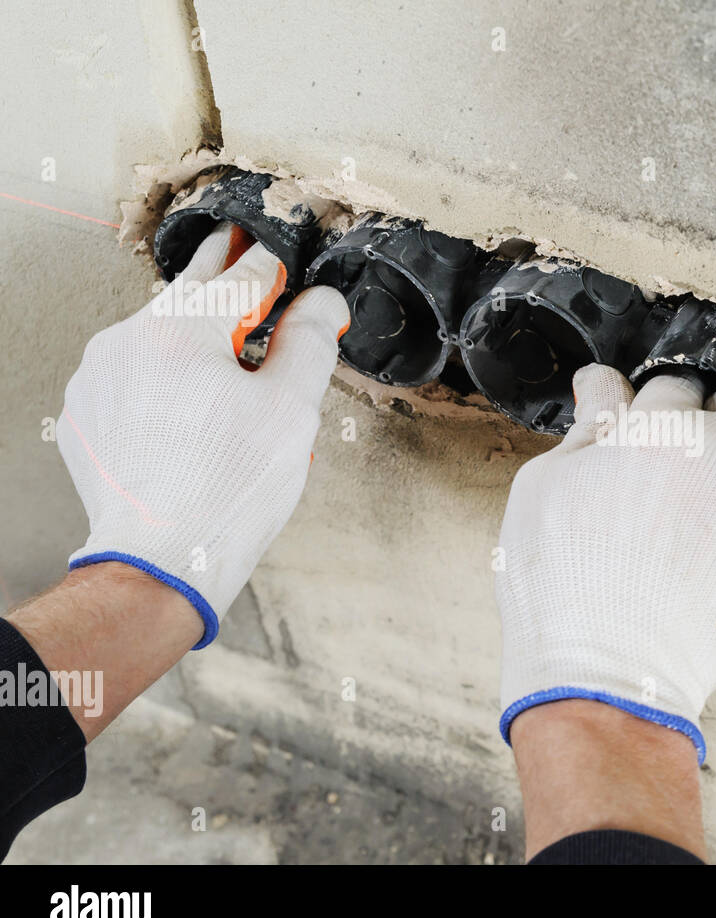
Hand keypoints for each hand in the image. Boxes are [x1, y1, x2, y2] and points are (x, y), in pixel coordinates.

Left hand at [57, 223, 349, 647]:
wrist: (160, 562)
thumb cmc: (226, 494)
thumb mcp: (292, 410)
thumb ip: (310, 341)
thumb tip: (322, 302)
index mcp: (180, 330)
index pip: (240, 275)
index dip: (275, 268)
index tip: (292, 267)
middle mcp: (127, 340)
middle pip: (188, 293)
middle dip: (224, 279)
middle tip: (242, 251)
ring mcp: (99, 376)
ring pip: (157, 334)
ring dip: (194, 337)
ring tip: (231, 363)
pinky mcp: (87, 412)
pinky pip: (133, 374)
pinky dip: (164, 377)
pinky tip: (194, 407)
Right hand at [496, 364, 715, 762]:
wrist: (606, 677)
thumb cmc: (562, 582)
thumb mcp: (546, 486)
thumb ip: (588, 425)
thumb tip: (602, 385)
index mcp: (666, 429)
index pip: (674, 384)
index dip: (652, 407)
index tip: (639, 432)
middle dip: (709, 427)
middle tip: (669, 470)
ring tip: (670, 548)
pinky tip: (692, 583)